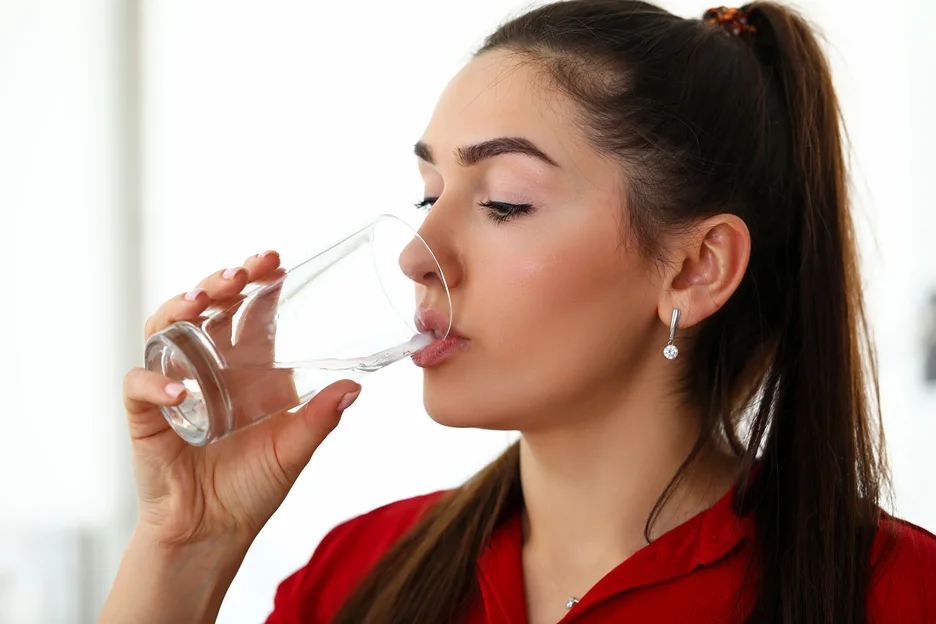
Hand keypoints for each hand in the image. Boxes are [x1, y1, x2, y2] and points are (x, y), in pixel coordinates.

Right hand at [125, 251, 360, 548]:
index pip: (247, 312)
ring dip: (179, 309)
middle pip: (206, 308)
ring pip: (166, 329)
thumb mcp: (294, 449)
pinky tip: (180, 387)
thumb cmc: (252, 486)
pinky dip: (155, 380)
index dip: (258, 284)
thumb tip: (354, 387)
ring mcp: (174, 384)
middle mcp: (208, 367)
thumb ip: (319, 418)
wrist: (212, 532)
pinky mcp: (146, 413)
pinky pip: (140, 384)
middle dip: (221, 282)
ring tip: (201, 300)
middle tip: (243, 272)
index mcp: (246, 367)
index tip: (275, 262)